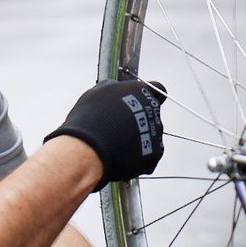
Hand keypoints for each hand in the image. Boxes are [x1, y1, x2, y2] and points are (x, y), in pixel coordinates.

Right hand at [47, 79, 165, 185]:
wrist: (90, 148)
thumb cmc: (89, 119)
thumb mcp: (98, 93)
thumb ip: (113, 90)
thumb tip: (114, 89)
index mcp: (141, 91)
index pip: (156, 89)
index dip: (147, 98)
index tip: (138, 105)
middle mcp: (153, 110)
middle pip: (151, 115)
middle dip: (139, 121)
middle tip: (119, 130)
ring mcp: (156, 132)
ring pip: (150, 136)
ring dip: (138, 140)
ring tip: (116, 146)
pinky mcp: (155, 153)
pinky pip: (149, 155)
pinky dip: (138, 157)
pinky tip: (121, 157)